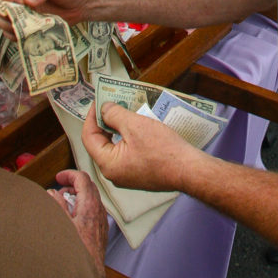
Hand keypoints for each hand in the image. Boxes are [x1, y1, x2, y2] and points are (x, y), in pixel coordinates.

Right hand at [0, 0, 94, 32]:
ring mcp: (22, 10)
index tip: (19, 1)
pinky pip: (13, 33)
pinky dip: (18, 35)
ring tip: (29, 25)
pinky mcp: (27, 24)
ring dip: (11, 25)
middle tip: (21, 17)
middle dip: (5, 12)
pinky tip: (32, 33)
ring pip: (2, 20)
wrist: (86, 2)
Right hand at [47, 169, 108, 274]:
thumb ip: (57, 205)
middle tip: (60, 189)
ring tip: (63, 203)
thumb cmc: (75, 252)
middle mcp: (98, 209)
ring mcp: (101, 219)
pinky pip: (94, 209)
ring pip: (91, 198)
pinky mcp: (101, 229)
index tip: (58, 177)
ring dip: (77, 195)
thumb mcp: (61, 225)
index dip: (69, 174)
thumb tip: (53, 192)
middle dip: (73, 184)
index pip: (82, 178)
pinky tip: (72, 216)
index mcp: (89, 205)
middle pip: (88, 186)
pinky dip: (83, 205)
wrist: (89, 273)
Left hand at [82, 101, 200, 192]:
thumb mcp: (135, 125)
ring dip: (117, 130)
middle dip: (104, 122)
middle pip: (100, 144)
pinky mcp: (139, 175)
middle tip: (111, 104)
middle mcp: (113, 174)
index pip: (89, 137)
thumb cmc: (162, 149)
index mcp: (108, 164)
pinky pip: (126, 155)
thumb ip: (114, 115)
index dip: (91, 117)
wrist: (188, 170)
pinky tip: (136, 128)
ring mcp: (127, 176)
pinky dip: (127, 139)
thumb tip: (104, 109)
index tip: (98, 101)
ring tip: (123, 112)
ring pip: (114, 149)